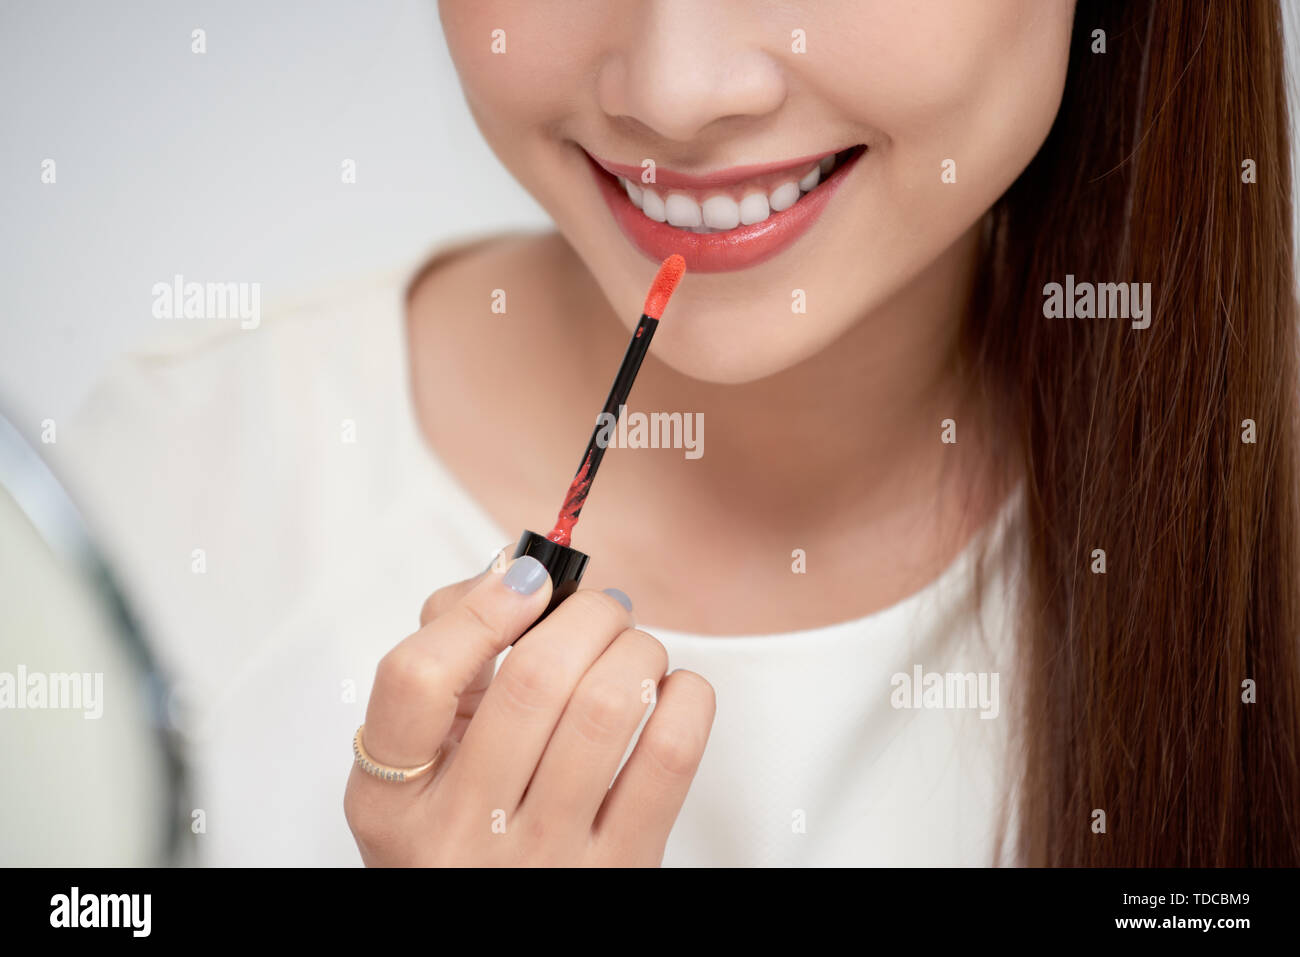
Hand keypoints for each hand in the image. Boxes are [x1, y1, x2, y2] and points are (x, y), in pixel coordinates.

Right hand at [344, 554, 715, 865]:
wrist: (499, 927)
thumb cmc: (468, 830)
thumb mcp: (421, 764)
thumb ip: (448, 661)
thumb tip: (514, 570)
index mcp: (393, 796)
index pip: (415, 678)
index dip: (480, 607)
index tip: (528, 580)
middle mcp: (461, 832)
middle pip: (533, 680)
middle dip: (586, 614)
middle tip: (599, 610)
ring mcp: (543, 857)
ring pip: (606, 707)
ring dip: (637, 649)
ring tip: (632, 651)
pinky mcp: (621, 870)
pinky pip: (669, 758)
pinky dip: (685, 697)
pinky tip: (669, 693)